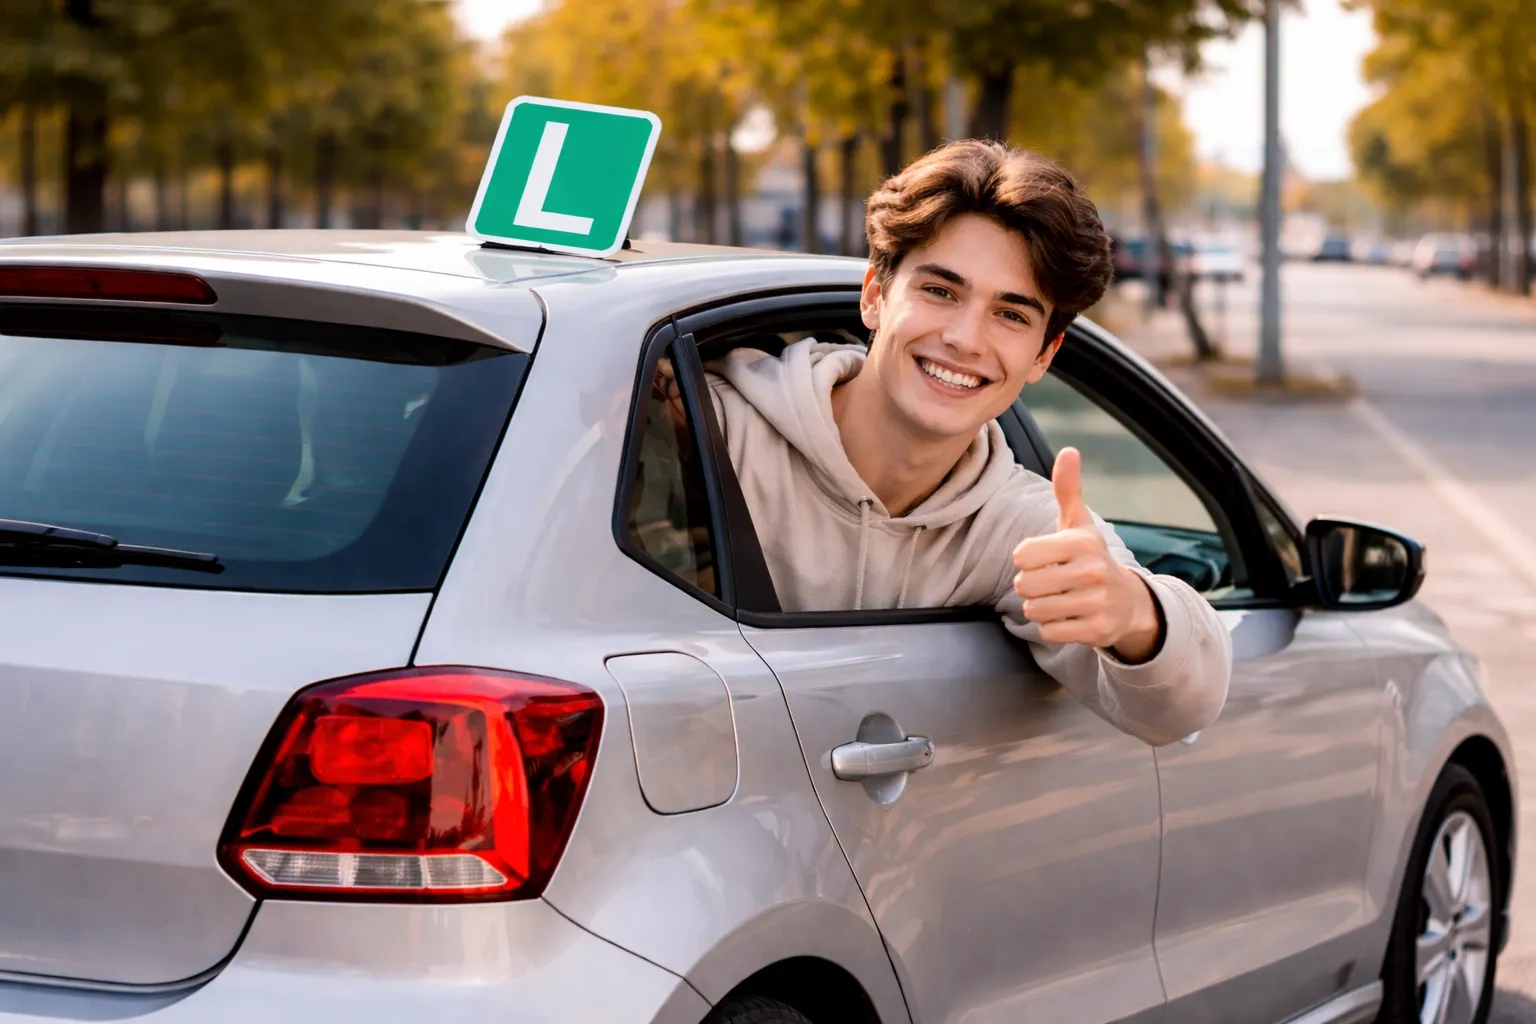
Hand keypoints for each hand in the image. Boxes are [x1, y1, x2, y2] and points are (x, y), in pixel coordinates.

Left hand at [1012, 447, 1162, 661]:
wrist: (1129, 602)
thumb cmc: (1090, 557)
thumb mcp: (1079, 523)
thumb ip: (1067, 489)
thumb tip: (1069, 450)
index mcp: (1082, 542)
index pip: (1022, 555)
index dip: (1026, 559)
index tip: (1043, 558)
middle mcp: (1092, 572)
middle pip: (1024, 585)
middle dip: (1030, 586)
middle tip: (1050, 582)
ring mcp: (1096, 603)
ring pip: (1033, 611)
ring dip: (1039, 608)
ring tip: (1059, 598)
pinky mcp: (1096, 631)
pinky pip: (1048, 632)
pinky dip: (1051, 627)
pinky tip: (1069, 616)